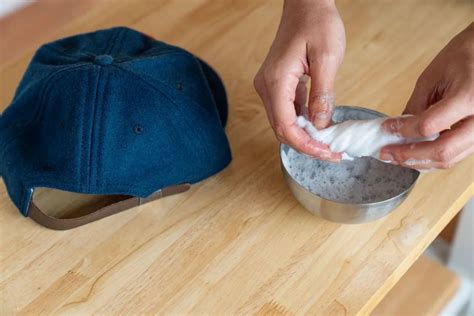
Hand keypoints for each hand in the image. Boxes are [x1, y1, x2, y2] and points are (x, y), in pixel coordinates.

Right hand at [254, 0, 344, 160]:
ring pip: (283, 123)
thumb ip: (322, 95)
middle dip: (306, 145)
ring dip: (304, 137)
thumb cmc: (317, 23)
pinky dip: (302, 123)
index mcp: (276, 81)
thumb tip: (320, 125)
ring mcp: (269, 86)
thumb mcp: (327, 58)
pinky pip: (286, 111)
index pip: (285, 125)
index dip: (305, 145)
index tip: (327, 153)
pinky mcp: (276, 84)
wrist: (305, 4)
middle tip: (332, 153)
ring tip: (328, 144)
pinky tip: (319, 127)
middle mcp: (266, 87)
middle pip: (281, 129)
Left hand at [380, 23, 473, 169]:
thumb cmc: (463, 57)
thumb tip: (396, 130)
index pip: (429, 126)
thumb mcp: (433, 78)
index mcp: (468, 98)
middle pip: (442, 151)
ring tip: (395, 156)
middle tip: (385, 153)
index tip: (385, 128)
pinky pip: (456, 155)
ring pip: (450, 159)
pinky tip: (414, 153)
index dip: (402, 130)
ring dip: (419, 161)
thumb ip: (416, 106)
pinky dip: (432, 158)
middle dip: (408, 156)